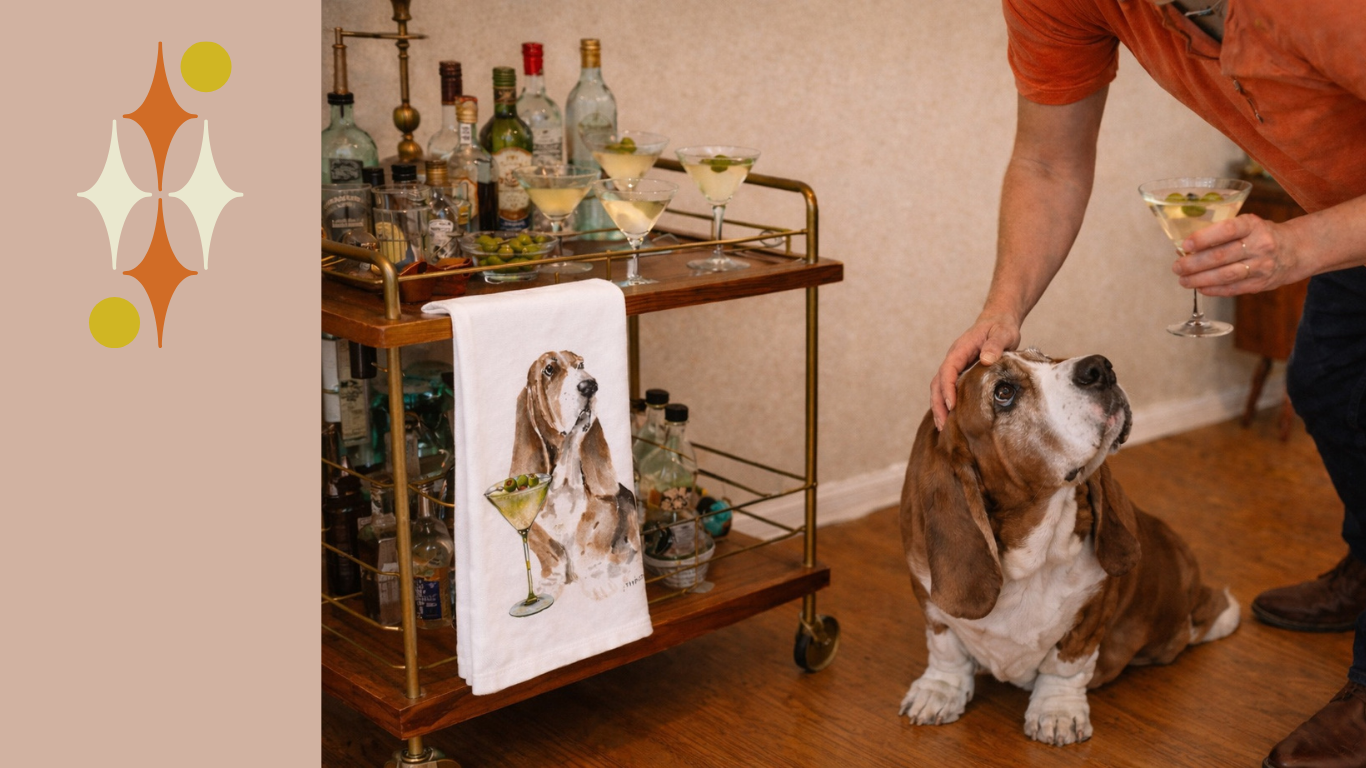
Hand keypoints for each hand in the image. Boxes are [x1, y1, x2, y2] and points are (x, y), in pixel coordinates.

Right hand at [931, 314, 1020, 429]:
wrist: (998, 320)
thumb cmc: (1000, 327)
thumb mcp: (1003, 333)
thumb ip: (995, 345)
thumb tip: (986, 359)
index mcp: (960, 350)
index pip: (947, 371)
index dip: (947, 389)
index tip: (952, 406)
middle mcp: (953, 359)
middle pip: (937, 383)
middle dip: (938, 404)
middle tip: (943, 425)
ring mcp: (955, 366)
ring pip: (939, 388)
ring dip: (939, 407)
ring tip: (943, 427)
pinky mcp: (961, 373)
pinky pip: (948, 389)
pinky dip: (946, 404)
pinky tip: (952, 420)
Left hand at [1173, 213, 1301, 295]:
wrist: (1295, 250)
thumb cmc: (1261, 235)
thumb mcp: (1247, 224)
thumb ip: (1221, 233)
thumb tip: (1185, 247)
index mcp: (1253, 225)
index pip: (1227, 229)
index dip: (1204, 238)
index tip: (1185, 244)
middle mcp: (1260, 245)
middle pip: (1221, 256)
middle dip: (1194, 263)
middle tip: (1177, 267)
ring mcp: (1262, 266)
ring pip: (1225, 275)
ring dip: (1200, 279)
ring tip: (1183, 280)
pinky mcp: (1261, 283)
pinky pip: (1233, 289)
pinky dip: (1213, 289)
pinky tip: (1200, 287)